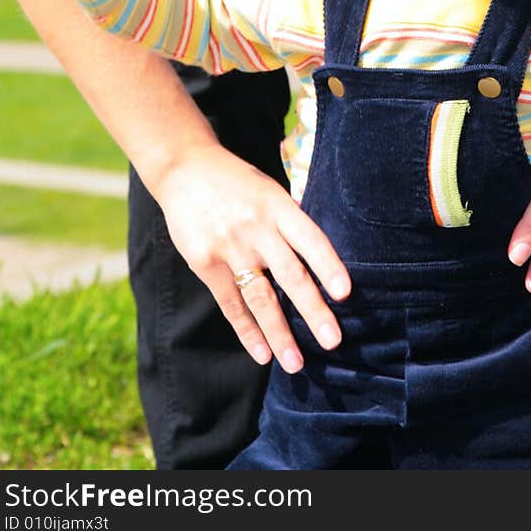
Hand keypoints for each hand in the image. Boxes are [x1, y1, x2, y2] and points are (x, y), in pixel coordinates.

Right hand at [154, 145, 351, 373]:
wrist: (184, 168)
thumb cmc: (236, 182)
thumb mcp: (268, 189)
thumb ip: (289, 220)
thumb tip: (319, 254)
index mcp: (277, 206)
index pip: (309, 238)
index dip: (328, 265)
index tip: (345, 293)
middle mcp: (256, 228)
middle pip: (290, 275)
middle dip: (313, 310)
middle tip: (333, 341)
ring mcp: (229, 248)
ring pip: (260, 297)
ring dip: (280, 333)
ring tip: (296, 362)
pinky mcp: (205, 263)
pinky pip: (231, 304)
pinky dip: (247, 331)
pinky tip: (262, 354)